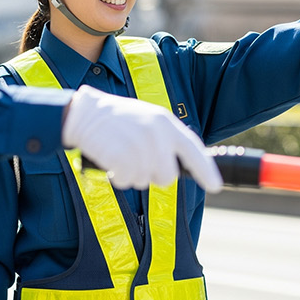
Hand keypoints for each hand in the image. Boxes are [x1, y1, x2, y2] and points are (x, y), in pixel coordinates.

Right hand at [61, 86, 222, 191]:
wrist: (83, 113)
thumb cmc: (115, 119)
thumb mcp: (145, 119)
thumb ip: (164, 139)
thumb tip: (177, 166)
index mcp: (164, 122)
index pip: (193, 150)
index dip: (206, 170)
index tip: (215, 186)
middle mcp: (155, 134)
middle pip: (168, 176)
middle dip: (153, 175)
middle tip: (136, 162)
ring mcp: (138, 145)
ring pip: (145, 180)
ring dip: (131, 175)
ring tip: (120, 156)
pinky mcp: (121, 156)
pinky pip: (127, 181)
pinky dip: (118, 178)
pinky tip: (111, 162)